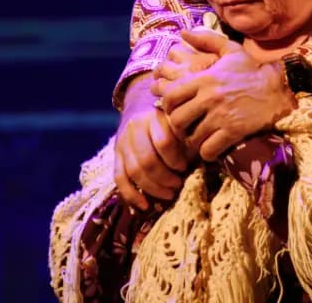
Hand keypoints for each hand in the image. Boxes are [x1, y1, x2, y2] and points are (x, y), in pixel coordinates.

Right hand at [113, 75, 193, 209]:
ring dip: (152, 188)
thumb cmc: (169, 122)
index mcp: (154, 117)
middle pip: (147, 160)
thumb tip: (196, 167)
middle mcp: (135, 128)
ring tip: (168, 194)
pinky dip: (131, 195)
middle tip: (178, 186)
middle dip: (164, 178)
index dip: (175, 160)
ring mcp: (122, 142)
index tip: (185, 168)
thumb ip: (187, 142)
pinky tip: (144, 205)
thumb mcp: (180, 125)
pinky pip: (119, 178)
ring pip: (133, 171)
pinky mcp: (115, 155)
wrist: (141, 107)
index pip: (164, 143)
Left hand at [159, 29, 297, 160]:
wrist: (278, 89)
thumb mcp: (230, 50)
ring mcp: (221, 116)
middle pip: (177, 120)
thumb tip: (183, 31)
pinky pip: (209, 150)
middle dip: (178, 127)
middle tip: (185, 128)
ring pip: (191, 137)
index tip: (175, 109)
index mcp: (205, 78)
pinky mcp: (233, 132)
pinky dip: (207, 152)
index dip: (167, 106)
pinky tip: (211, 148)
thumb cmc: (251, 70)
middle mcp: (209, 97)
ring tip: (198, 138)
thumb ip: (206, 39)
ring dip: (193, 141)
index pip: (170, 96)